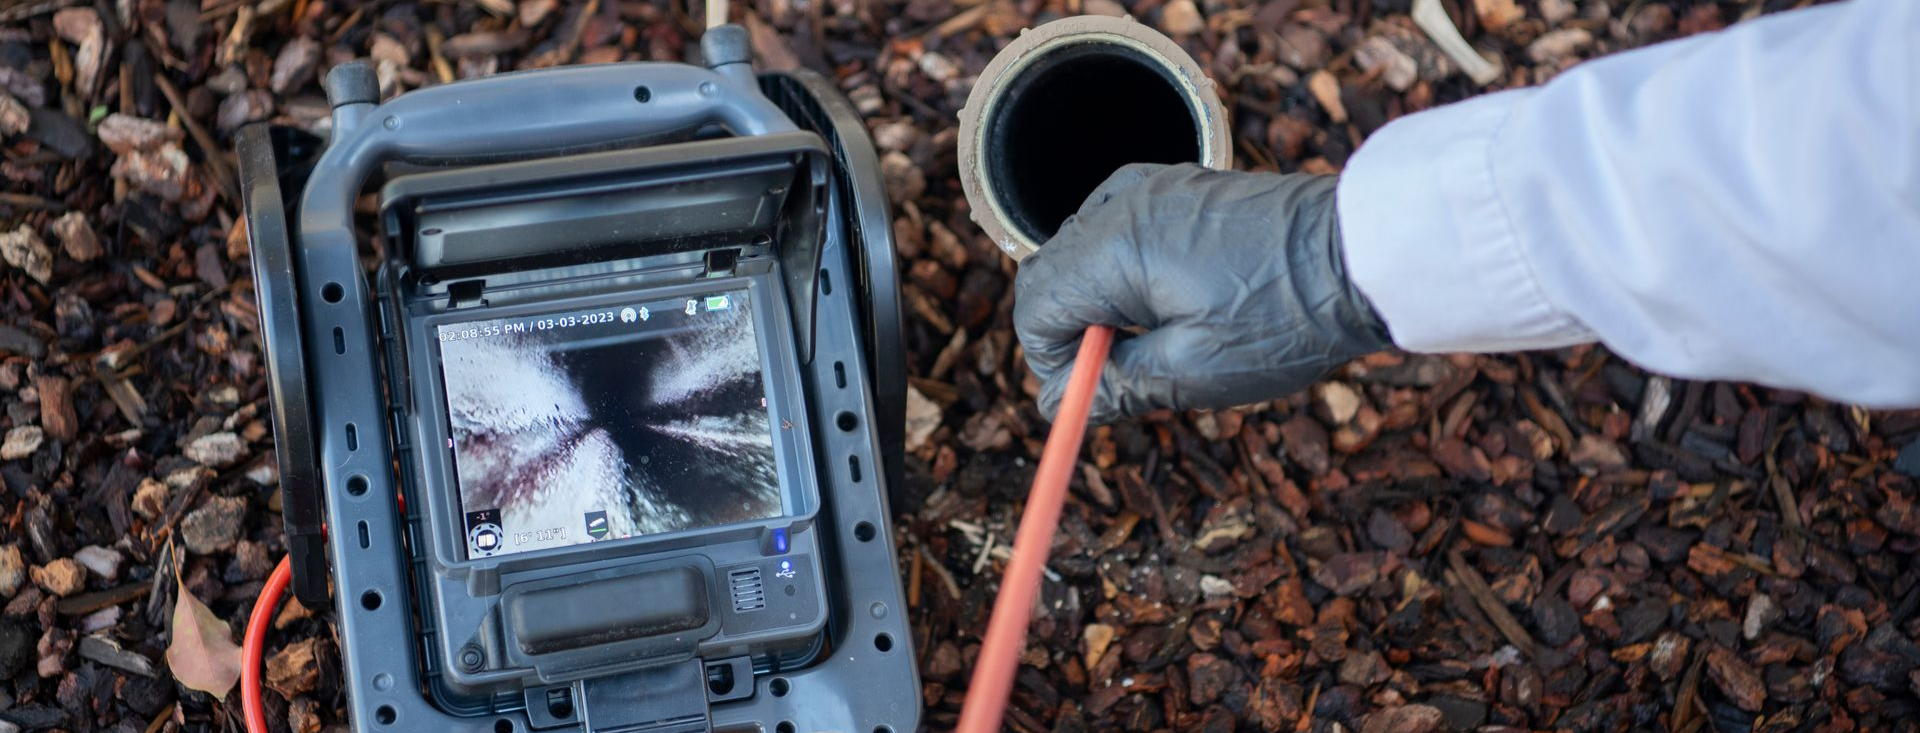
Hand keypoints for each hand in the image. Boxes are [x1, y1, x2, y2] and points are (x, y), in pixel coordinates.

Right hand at [1013, 163, 1391, 422]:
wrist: (1362, 255)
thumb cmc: (1285, 315)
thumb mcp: (1193, 372)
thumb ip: (1115, 385)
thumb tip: (1060, 404)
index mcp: (1113, 249)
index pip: (1034, 308)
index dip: (1050, 362)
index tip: (1090, 393)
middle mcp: (1119, 204)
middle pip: (1047, 273)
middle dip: (1067, 331)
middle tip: (1117, 374)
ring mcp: (1149, 188)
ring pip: (1079, 249)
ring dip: (1095, 300)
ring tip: (1155, 339)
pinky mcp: (1178, 187)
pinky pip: (1117, 227)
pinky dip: (1121, 268)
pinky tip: (1167, 298)